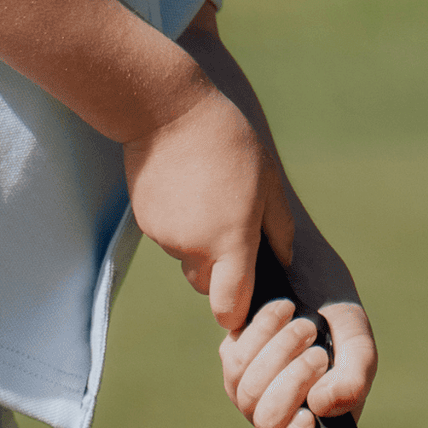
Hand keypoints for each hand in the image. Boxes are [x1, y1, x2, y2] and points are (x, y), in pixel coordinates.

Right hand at [122, 84, 291, 330]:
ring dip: (196, 240)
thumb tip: (282, 259)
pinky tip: (184, 186)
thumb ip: (277, 228)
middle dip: (218, 269)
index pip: (229, 306)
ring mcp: (165, 236)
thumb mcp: (268, 180)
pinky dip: (176, 221)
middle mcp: (195, 247)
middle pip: (206, 283)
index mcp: (231, 240)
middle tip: (229, 225)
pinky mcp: (145, 222)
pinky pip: (167, 235)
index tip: (241, 307)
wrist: (167, 112)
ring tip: (206, 193)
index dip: (236, 314)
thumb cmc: (228, 143)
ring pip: (185, 256)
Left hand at [221, 298, 377, 427]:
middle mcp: (278, 419)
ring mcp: (250, 393)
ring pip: (247, 390)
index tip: (308, 417)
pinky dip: (261, 331)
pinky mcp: (232, 363)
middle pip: (267, 421)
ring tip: (305, 325)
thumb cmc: (341, 325)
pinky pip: (235, 358)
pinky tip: (283, 310)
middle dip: (294, 381)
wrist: (313, 279)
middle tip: (319, 350)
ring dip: (279, 351)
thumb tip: (321, 407)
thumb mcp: (357, 347)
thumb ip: (354, 379)